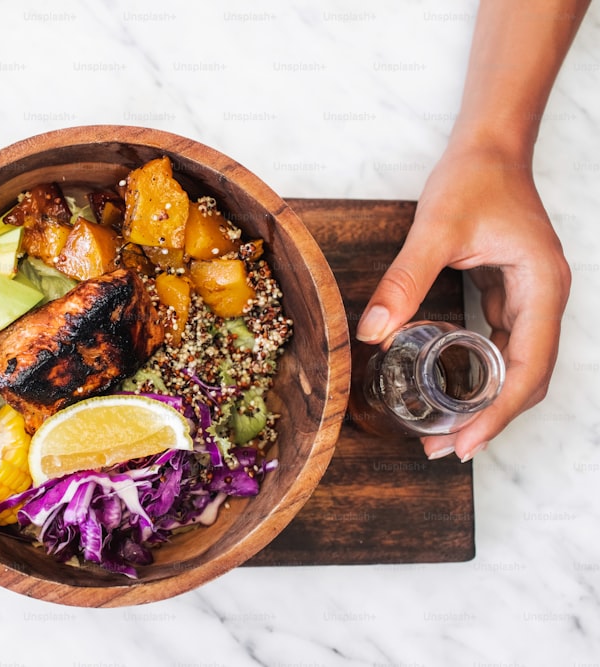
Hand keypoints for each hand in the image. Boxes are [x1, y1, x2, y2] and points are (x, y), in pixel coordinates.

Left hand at [356, 140, 570, 461]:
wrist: (489, 147)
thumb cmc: (475, 178)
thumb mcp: (436, 229)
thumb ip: (405, 280)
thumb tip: (373, 332)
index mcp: (542, 287)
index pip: (528, 367)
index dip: (499, 413)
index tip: (466, 444)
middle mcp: (545, 299)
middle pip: (528, 377)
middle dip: (491, 419)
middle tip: (446, 450)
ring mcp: (531, 299)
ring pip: (518, 367)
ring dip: (487, 403)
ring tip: (447, 434)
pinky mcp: (511, 295)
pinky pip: (502, 347)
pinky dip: (481, 375)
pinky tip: (454, 393)